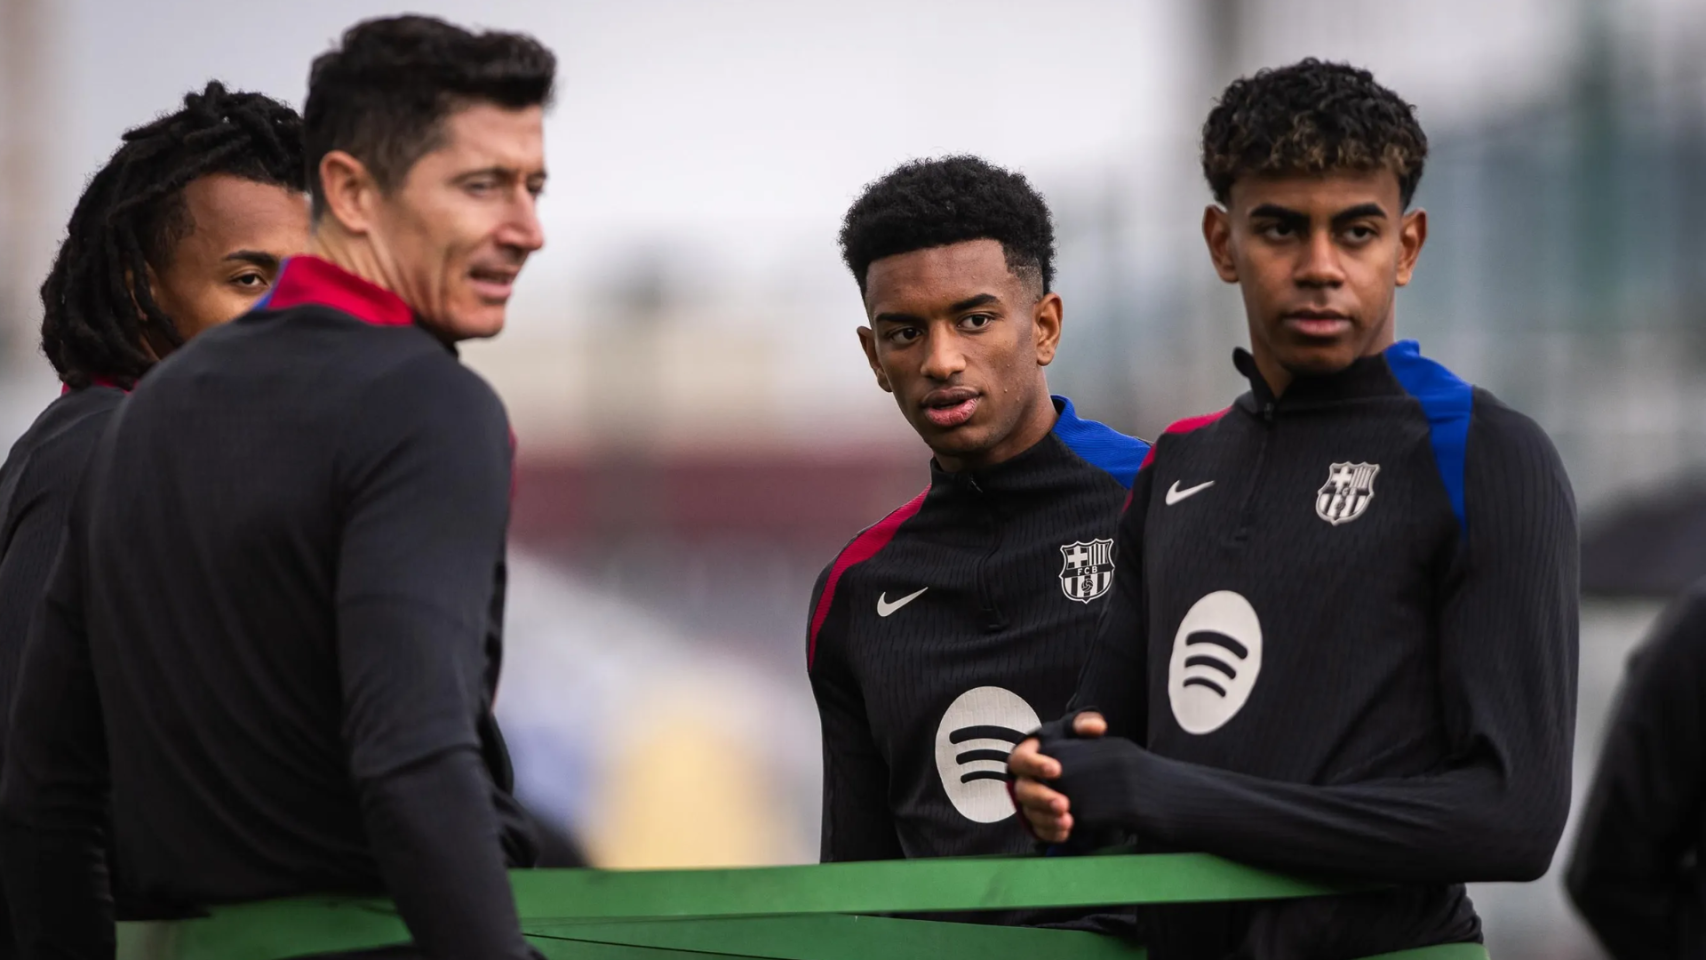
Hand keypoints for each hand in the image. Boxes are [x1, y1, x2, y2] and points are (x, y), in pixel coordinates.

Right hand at [1009, 712, 1106, 842]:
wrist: (1075, 766)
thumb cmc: (1069, 744)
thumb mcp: (1075, 729)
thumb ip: (1084, 723)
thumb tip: (1096, 728)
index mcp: (1027, 755)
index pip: (1022, 760)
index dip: (1036, 765)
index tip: (1056, 770)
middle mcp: (1024, 780)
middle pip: (1025, 791)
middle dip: (1043, 799)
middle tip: (1063, 804)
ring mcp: (1029, 802)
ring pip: (1032, 813)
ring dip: (1048, 819)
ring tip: (1067, 822)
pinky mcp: (1038, 819)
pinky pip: (1039, 829)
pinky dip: (1051, 833)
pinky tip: (1066, 833)